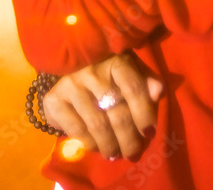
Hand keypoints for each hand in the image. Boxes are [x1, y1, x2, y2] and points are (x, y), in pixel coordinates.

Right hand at [41, 51, 164, 161]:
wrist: (68, 67)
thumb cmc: (107, 72)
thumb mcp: (130, 70)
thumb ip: (145, 81)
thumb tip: (158, 92)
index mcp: (115, 60)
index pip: (134, 89)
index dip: (144, 114)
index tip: (150, 132)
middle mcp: (91, 70)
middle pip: (117, 113)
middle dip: (129, 139)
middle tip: (133, 152)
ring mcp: (71, 84)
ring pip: (98, 126)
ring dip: (110, 146)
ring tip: (115, 153)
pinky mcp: (54, 100)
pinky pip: (77, 130)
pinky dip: (90, 144)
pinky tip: (96, 146)